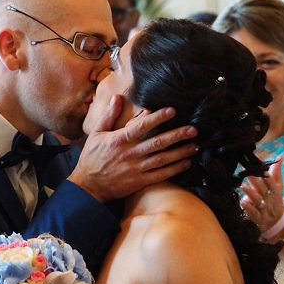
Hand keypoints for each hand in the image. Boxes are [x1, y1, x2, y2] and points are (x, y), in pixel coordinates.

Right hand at [69, 95, 196, 201]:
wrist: (88, 186)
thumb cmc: (92, 158)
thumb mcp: (96, 133)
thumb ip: (109, 115)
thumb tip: (118, 97)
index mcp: (119, 140)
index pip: (141, 126)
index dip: (157, 118)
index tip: (172, 110)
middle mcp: (130, 153)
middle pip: (157, 142)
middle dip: (177, 135)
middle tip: (193, 129)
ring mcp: (136, 168)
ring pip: (162, 159)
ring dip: (180, 152)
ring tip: (194, 146)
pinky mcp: (140, 182)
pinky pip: (161, 175)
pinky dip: (174, 169)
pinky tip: (186, 163)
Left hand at [240, 156, 283, 230]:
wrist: (277, 221)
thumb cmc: (274, 200)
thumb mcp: (278, 187)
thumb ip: (276, 172)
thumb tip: (280, 156)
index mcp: (275, 190)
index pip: (270, 180)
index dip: (264, 173)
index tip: (255, 165)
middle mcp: (270, 199)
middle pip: (262, 188)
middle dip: (255, 180)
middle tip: (245, 172)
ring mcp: (264, 209)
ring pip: (258, 200)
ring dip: (251, 193)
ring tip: (242, 186)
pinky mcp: (258, 219)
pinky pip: (253, 213)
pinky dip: (248, 208)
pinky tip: (242, 202)